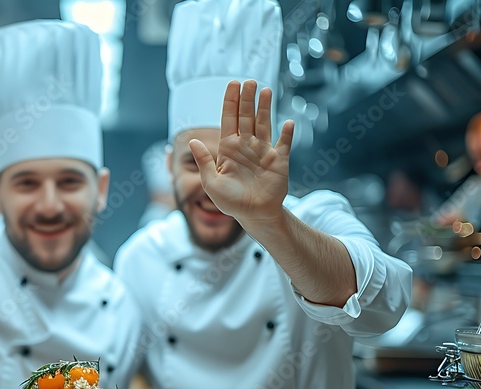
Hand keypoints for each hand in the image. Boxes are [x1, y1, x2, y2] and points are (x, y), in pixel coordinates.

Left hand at [189, 80, 294, 229]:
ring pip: (264, 124)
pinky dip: (287, 134)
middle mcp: (246, 145)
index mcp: (228, 148)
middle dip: (247, 98)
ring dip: (265, 108)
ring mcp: (263, 151)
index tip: (233, 84)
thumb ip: (204, 161)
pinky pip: (284, 144)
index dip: (230, 101)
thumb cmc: (230, 201)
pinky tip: (288, 122)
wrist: (254, 215)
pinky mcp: (279, 161)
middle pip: (246, 116)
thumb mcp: (211, 183)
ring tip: (265, 90)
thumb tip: (192, 141)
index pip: (229, 119)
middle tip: (250, 81)